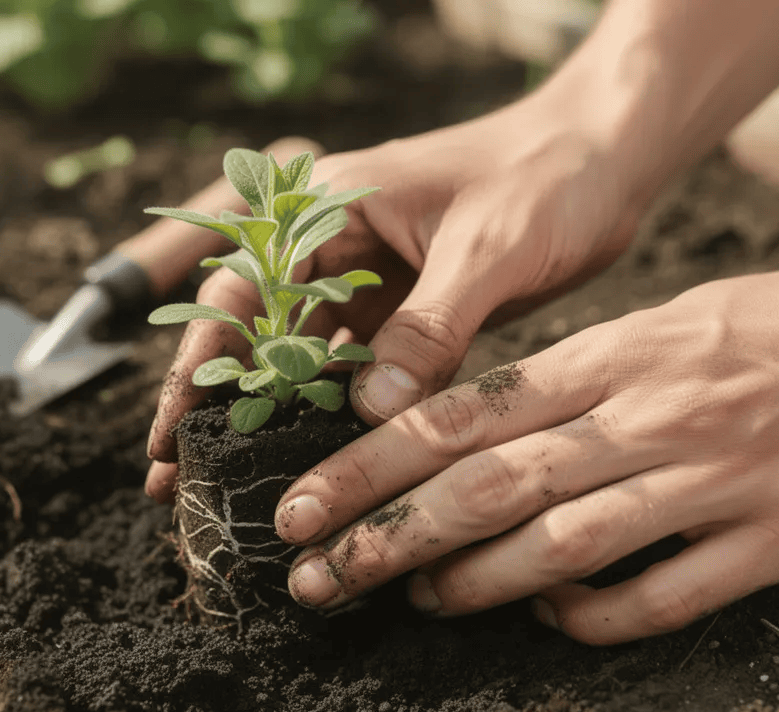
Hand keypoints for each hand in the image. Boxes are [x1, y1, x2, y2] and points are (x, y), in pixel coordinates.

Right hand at [145, 93, 645, 500]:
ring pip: (298, 359)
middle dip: (214, 403)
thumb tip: (374, 411)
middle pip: (253, 332)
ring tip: (226, 484)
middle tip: (174, 479)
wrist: (606, 160)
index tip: (172, 429)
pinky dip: (332, 415)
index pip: (242, 288)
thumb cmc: (547, 178)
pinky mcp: (403, 316)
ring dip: (267, 417)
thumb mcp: (486, 248)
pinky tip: (310, 464)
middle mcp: (331, 245)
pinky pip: (354, 372)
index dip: (201, 363)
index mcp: (327, 205)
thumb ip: (430, 327)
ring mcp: (366, 283)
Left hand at [275, 240, 778, 644]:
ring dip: (472, 581)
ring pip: (562, 544)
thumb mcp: (672, 322)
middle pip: (488, 484)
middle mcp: (653, 414)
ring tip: (415, 599)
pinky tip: (554, 620)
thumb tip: (485, 435)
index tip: (301, 503)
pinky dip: (596, 617)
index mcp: (618, 352)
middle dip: (386, 534)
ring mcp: (718, 479)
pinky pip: (666, 596)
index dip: (367, 465)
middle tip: (315, 573)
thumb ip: (579, 377)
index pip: (462, 413)